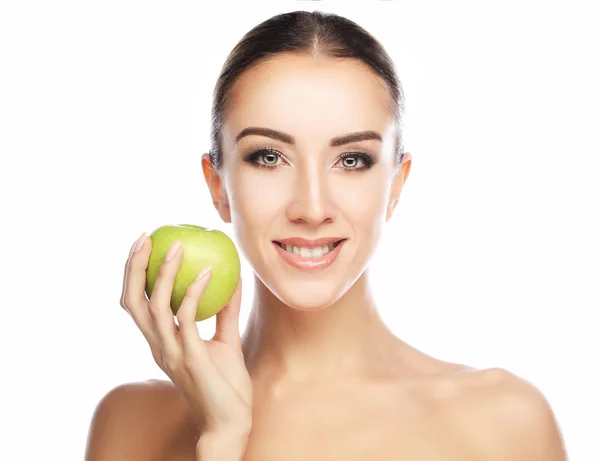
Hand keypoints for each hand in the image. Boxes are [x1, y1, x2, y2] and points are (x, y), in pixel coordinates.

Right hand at [120, 233, 252, 434]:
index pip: (136, 303)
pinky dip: (193, 293)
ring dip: (164, 274)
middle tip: (145, 237)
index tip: (144, 244)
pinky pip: (188, 320)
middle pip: (132, 302)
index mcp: (162, 341)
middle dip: (134, 267)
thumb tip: (233, 277)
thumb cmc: (225, 383)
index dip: (133, 273)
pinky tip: (207, 273)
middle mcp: (159, 346)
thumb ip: (226, 310)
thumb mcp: (226, 339)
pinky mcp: (190, 359)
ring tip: (177, 246)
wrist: (231, 421)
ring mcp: (172, 353)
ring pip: (155, 308)